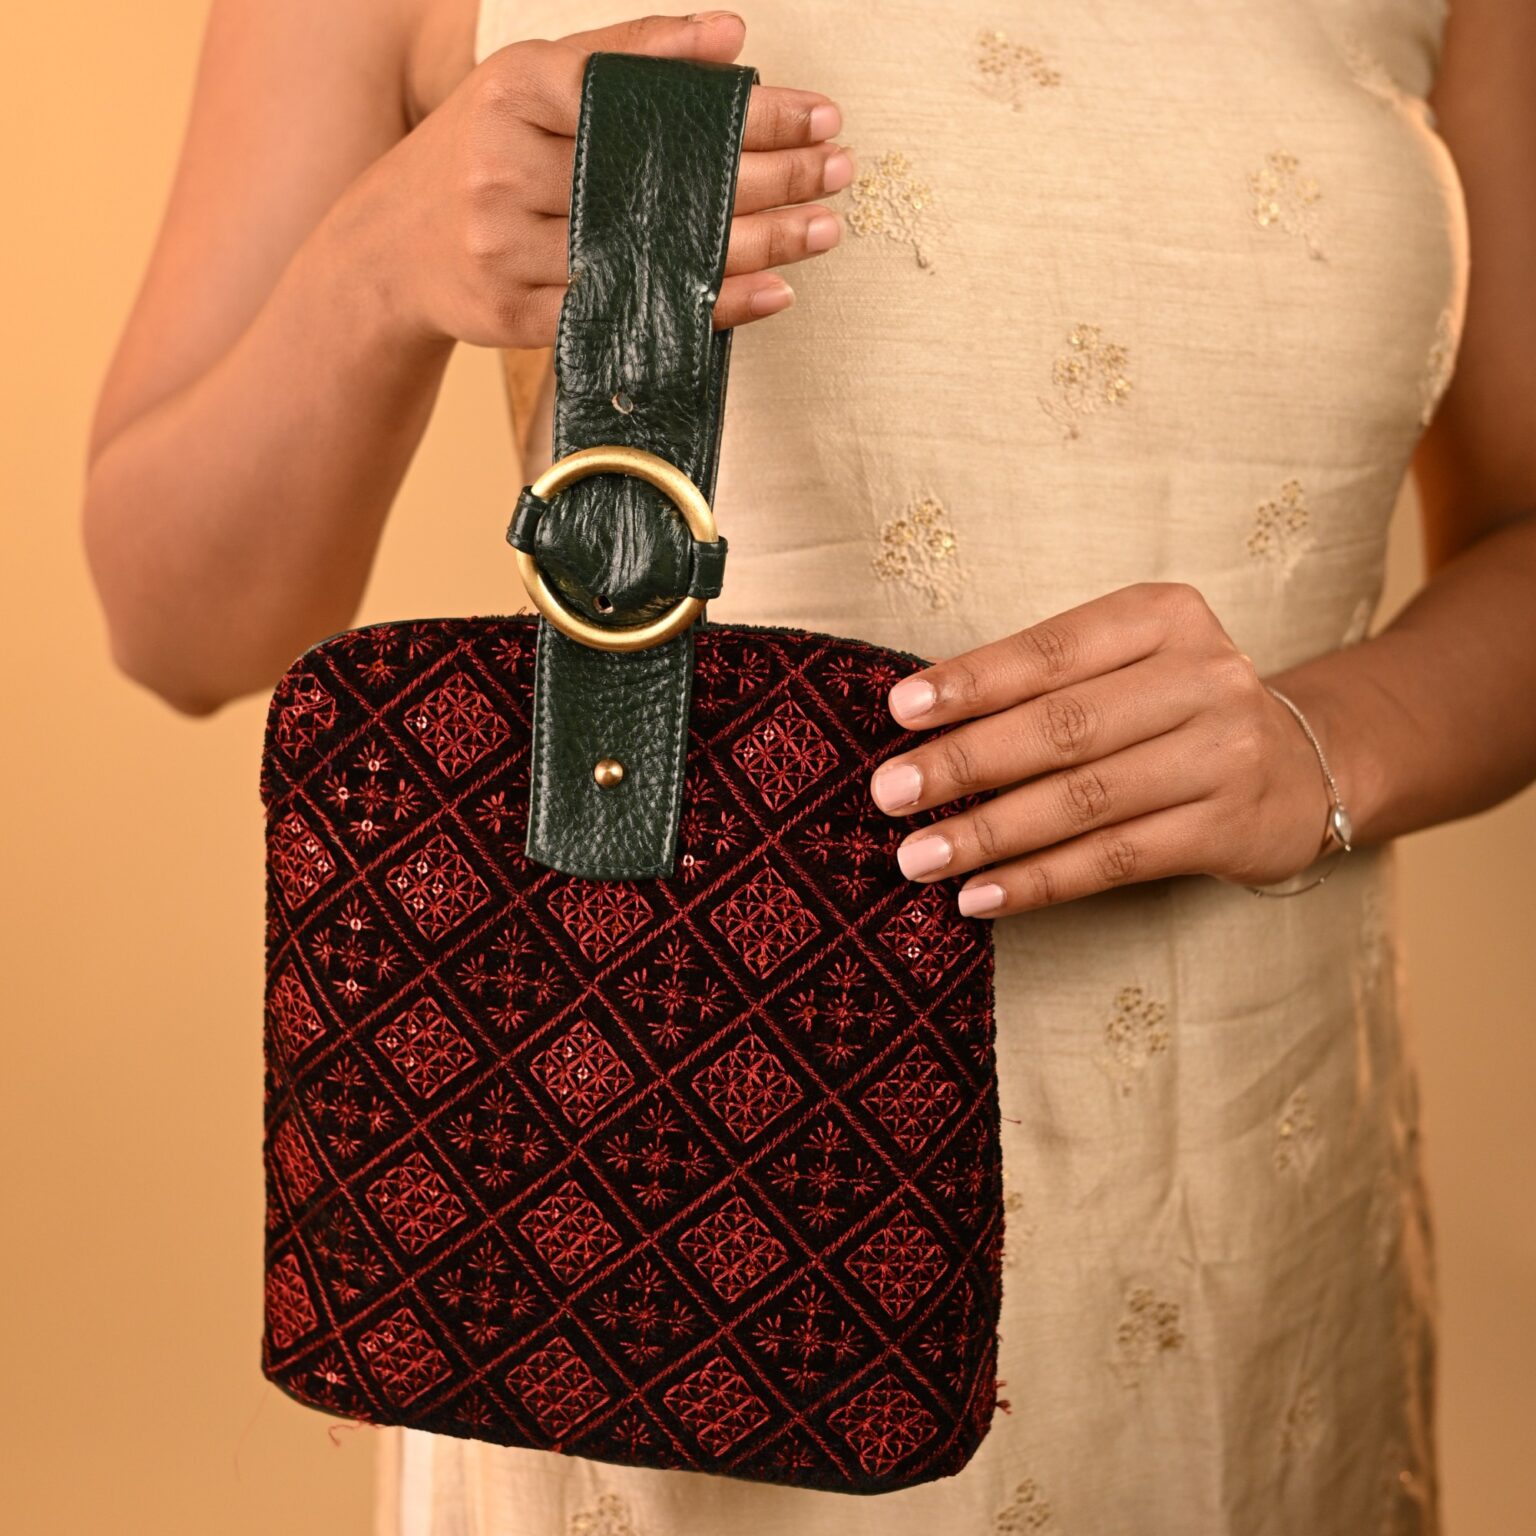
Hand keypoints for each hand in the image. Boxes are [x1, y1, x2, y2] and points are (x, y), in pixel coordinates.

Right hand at [357, 12, 846, 349]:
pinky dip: (705, 305)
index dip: (739, 108)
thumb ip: (626, 55)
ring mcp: (505, 246)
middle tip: (838, 170)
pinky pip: (627, 311)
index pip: (648, 95)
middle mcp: (504, 166)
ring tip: (822, 228)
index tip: (817, 113)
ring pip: (651, 247)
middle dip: (765, 172)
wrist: (383, 253)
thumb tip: (730, 35)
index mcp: (516, 89)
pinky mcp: (515, 315)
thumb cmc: (479, 157)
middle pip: (659, 175)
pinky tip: (769, 292)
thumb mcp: (531, 84)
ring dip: (753, 242)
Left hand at [869, 583, 1337, 914]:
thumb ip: (1046, 683)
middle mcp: (1202, 676)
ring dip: (989, 834)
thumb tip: (922, 728)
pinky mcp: (1228, 828)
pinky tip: (979, 897)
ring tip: (916, 857)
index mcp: (1164, 617)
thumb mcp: (1128, 665)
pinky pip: (1114, 859)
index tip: (899, 711)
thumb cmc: (1174, 708)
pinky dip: (1039, 881)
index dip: (973, 681)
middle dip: (964, 763)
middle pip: (1062, 727)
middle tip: (890, 793)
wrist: (1307, 765)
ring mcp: (1224, 754)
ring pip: (1083, 800)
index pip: (1052, 650)